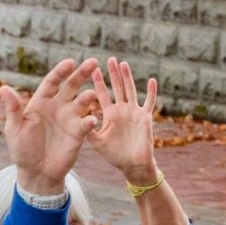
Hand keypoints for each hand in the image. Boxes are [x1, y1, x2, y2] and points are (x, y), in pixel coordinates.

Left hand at [0, 58, 99, 198]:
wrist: (36, 172)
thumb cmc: (22, 150)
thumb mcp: (15, 129)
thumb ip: (13, 109)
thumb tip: (3, 88)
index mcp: (41, 102)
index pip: (52, 82)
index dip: (60, 72)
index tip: (70, 62)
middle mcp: (57, 106)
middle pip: (71, 86)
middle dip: (81, 74)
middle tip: (93, 62)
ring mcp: (69, 118)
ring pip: (81, 102)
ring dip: (88, 97)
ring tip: (91, 94)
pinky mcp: (78, 132)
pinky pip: (86, 123)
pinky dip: (90, 120)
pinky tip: (91, 120)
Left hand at [84, 57, 161, 184]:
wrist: (132, 166)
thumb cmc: (114, 155)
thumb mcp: (96, 142)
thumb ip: (86, 131)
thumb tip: (74, 120)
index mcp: (109, 114)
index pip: (102, 94)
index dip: (97, 82)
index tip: (90, 69)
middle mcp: (122, 110)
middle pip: (117, 88)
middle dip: (113, 74)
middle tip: (109, 59)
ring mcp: (134, 113)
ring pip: (130, 91)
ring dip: (127, 78)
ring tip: (123, 64)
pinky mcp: (145, 118)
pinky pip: (149, 103)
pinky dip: (151, 92)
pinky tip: (151, 80)